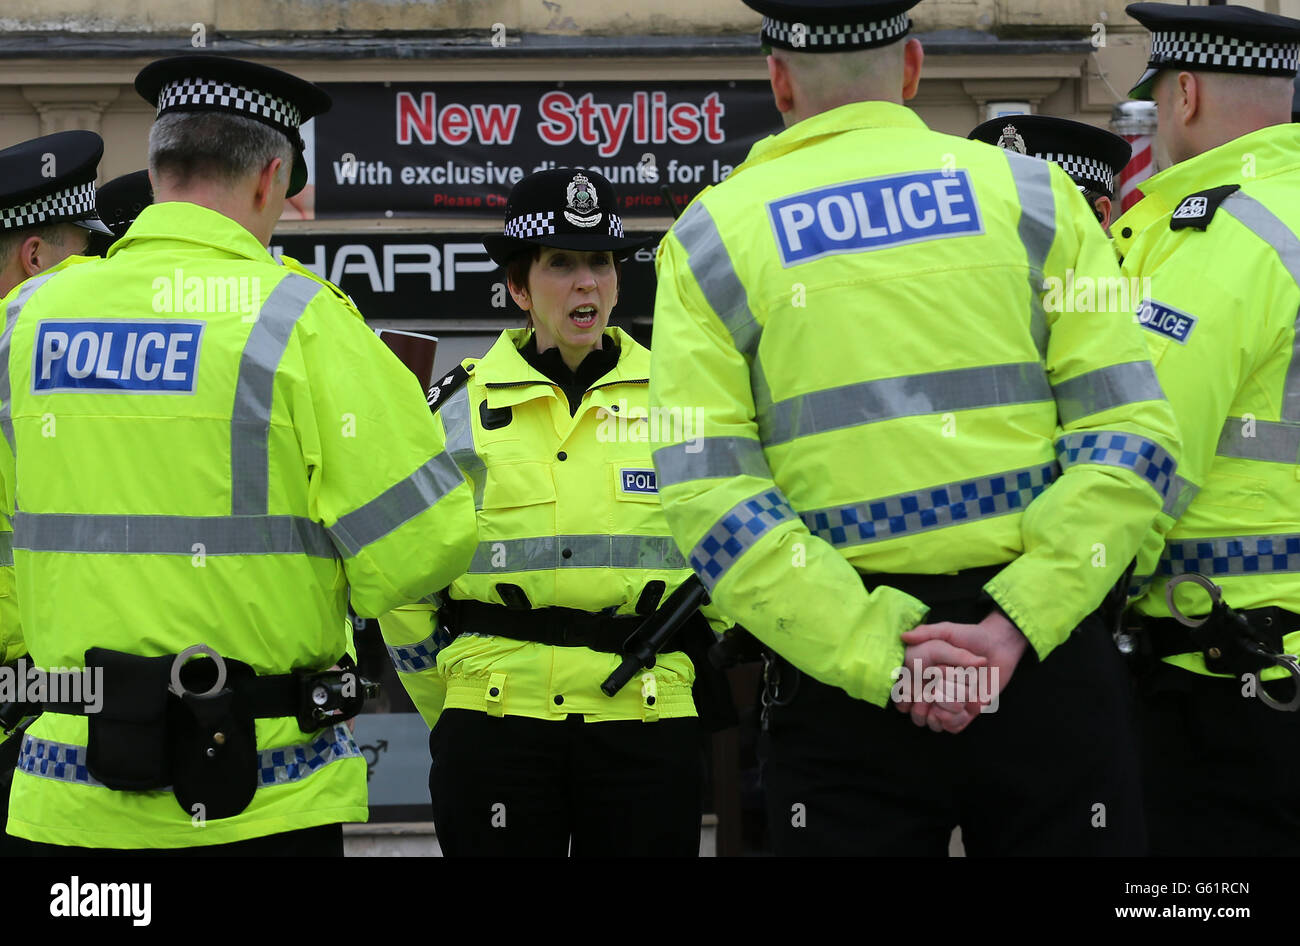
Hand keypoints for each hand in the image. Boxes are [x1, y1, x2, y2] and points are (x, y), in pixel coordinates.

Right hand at [901, 609, 1027, 731]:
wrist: (998, 645)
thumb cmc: (971, 636)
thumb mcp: (947, 631)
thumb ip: (926, 633)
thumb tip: (904, 637)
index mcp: (924, 673)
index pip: (906, 693)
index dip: (911, 692)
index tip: (932, 675)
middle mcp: (934, 690)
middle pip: (920, 710)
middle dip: (939, 696)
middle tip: (957, 677)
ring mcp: (950, 702)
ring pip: (935, 721)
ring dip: (950, 709)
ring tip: (967, 692)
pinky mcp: (966, 712)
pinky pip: (954, 727)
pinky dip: (959, 720)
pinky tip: (973, 704)